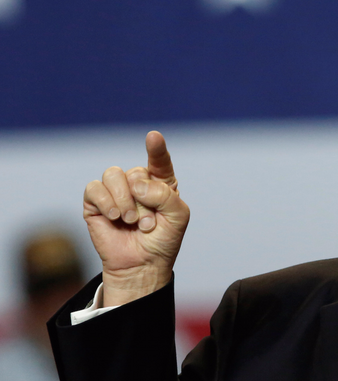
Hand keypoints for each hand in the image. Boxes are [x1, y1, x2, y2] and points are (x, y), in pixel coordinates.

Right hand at [83, 131, 189, 305]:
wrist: (142, 265)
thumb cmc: (163, 240)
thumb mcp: (178, 216)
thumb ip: (164, 195)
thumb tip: (135, 183)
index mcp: (161, 183)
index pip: (159, 161)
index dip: (156, 149)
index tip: (153, 137)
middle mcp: (138, 183)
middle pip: (135, 172)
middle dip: (143, 200)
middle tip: (147, 224)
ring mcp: (116, 192)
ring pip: (114, 175)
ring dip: (125, 200)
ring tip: (130, 221)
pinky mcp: (95, 203)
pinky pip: (95, 188)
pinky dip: (106, 202)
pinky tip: (115, 216)